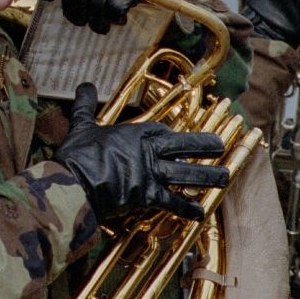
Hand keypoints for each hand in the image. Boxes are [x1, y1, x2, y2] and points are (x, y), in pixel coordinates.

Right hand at [55, 83, 226, 222]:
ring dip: (207, 176)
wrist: (75, 182)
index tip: (176, 137)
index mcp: (134, 133)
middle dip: (203, 145)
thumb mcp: (81, 126)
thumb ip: (85, 106)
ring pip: (186, 174)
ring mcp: (150, 174)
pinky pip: (172, 203)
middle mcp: (148, 152)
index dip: (169, 134)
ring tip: (224, 177)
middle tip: (220, 146)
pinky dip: (186, 208)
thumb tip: (83, 85)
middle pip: (182, 146)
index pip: (159, 130)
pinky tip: (200, 213)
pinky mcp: (148, 196)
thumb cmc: (77, 155)